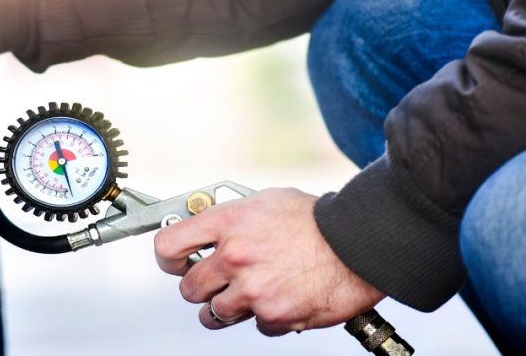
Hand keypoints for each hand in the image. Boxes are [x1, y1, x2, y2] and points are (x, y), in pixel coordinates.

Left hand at [153, 188, 383, 335]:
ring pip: (214, 314)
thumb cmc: (317, 220)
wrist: (360, 243)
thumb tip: (207, 227)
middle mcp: (235, 256)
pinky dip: (267, 317)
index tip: (176, 262)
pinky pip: (255, 326)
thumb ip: (232, 218)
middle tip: (219, 282)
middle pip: (188, 288)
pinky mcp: (273, 316)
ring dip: (229, 307)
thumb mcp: (265, 201)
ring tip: (251, 293)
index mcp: (228, 223)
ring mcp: (252, 290)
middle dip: (201, 287)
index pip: (168, 245)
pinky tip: (283, 296)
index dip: (168, 258)